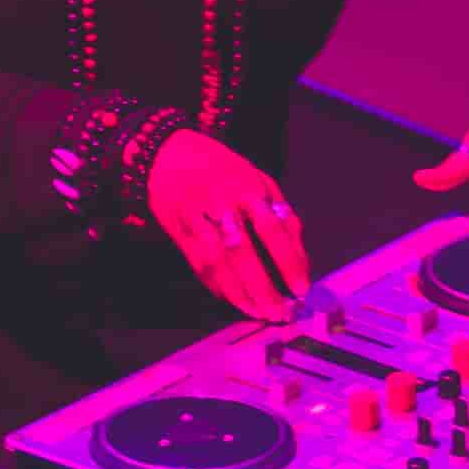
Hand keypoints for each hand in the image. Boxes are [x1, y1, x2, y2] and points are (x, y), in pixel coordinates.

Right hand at [146, 129, 308, 321]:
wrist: (167, 154)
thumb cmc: (223, 168)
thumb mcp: (259, 179)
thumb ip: (281, 214)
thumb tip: (300, 257)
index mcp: (247, 187)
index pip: (272, 230)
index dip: (288, 262)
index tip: (301, 289)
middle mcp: (220, 203)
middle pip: (243, 252)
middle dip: (263, 287)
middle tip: (280, 314)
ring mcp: (195, 218)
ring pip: (217, 263)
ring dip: (239, 293)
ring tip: (258, 314)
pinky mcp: (178, 232)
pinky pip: (198, 265)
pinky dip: (217, 286)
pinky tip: (234, 300)